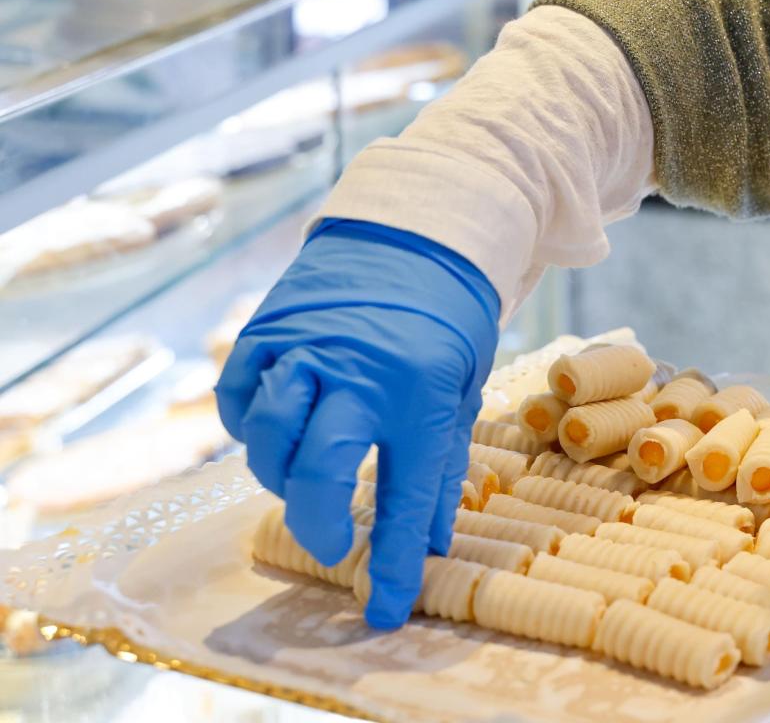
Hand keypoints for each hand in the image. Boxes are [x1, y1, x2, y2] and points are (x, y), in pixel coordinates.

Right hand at [216, 219, 498, 627]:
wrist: (414, 229)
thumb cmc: (447, 320)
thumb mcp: (464, 388)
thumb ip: (441, 463)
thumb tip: (432, 543)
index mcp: (422, 392)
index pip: (408, 497)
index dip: (396, 563)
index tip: (385, 610)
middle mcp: (359, 373)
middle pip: (321, 469)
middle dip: (321, 522)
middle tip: (334, 542)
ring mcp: (305, 350)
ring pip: (269, 437)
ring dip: (280, 474)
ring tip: (306, 477)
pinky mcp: (264, 331)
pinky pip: (236, 400)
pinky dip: (248, 428)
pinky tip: (276, 430)